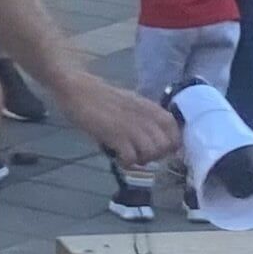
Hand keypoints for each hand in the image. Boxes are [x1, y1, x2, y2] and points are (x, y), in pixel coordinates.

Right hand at [57, 71, 183, 171]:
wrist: (77, 90)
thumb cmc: (101, 97)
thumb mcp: (130, 102)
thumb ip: (144, 116)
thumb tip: (154, 136)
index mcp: (149, 107)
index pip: (174, 129)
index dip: (170, 143)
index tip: (159, 149)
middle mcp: (144, 116)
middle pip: (166, 146)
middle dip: (156, 156)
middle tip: (141, 155)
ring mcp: (131, 126)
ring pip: (152, 153)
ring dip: (141, 160)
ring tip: (129, 156)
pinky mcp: (116, 135)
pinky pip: (131, 159)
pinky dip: (126, 163)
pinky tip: (117, 157)